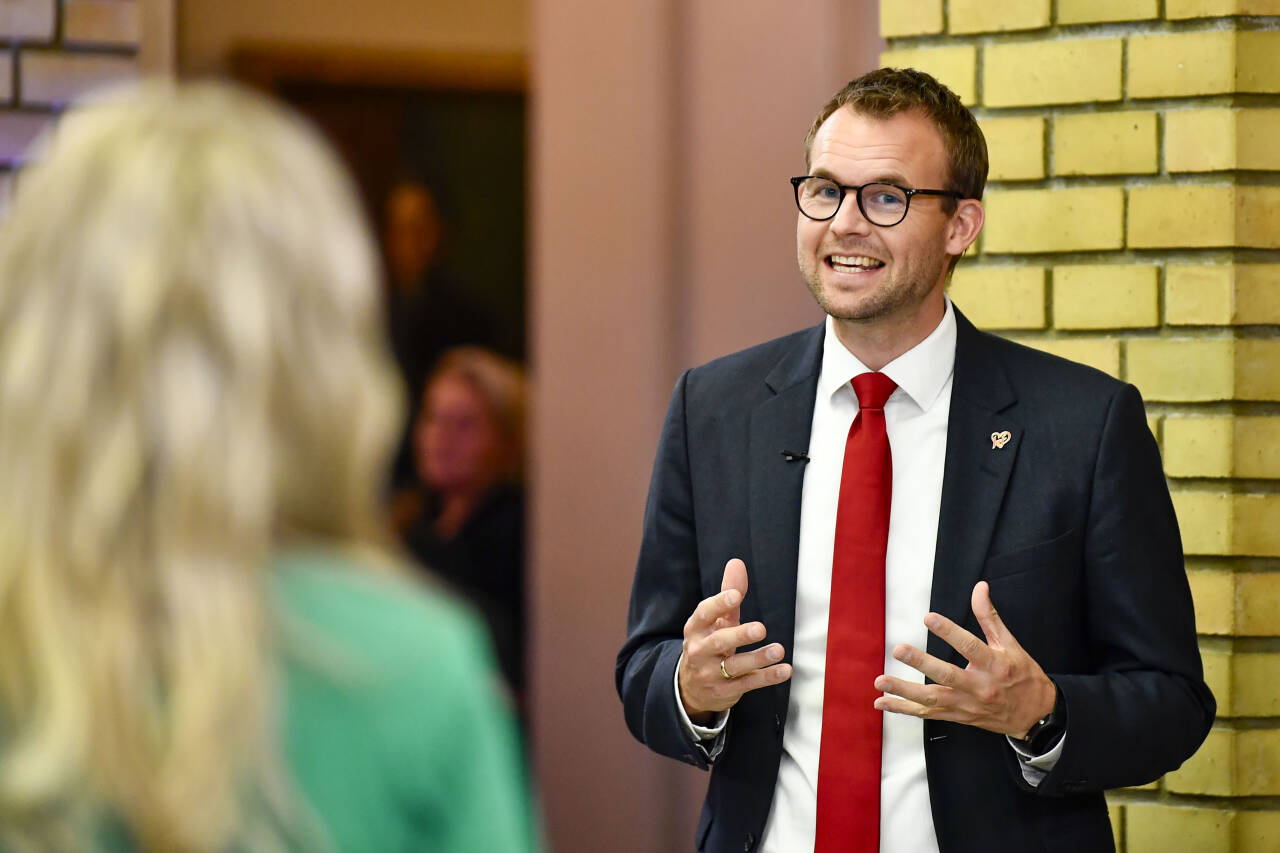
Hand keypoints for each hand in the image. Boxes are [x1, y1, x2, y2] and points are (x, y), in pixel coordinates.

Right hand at [678, 558, 791, 724]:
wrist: (691, 687)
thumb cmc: (709, 643)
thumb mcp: (716, 620)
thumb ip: (728, 593)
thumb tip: (737, 563)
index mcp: (696, 629)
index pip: (704, 614)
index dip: (719, 604)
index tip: (736, 596)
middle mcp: (700, 651)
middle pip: (719, 642)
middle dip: (739, 635)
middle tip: (761, 628)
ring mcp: (712, 673)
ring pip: (735, 666)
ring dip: (758, 658)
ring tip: (778, 650)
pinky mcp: (726, 691)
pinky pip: (748, 683)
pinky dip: (767, 677)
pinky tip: (784, 670)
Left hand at [873, 581, 1055, 737]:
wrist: (1036, 716)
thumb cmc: (1022, 675)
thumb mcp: (1011, 644)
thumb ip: (989, 616)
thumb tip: (979, 586)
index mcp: (995, 665)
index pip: (970, 646)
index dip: (949, 632)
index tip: (928, 618)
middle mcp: (980, 687)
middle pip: (948, 676)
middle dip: (921, 663)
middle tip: (898, 650)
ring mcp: (968, 705)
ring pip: (933, 700)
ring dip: (904, 692)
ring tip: (881, 681)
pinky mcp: (959, 717)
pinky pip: (929, 714)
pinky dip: (904, 709)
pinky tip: (882, 702)